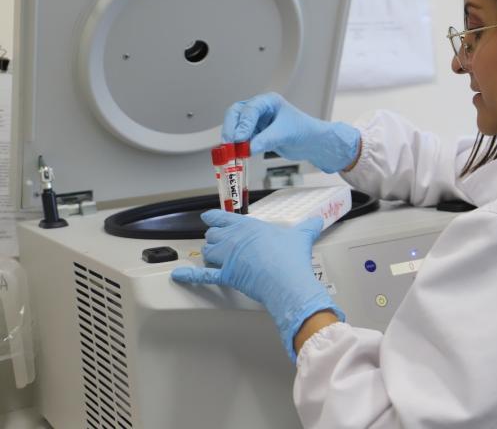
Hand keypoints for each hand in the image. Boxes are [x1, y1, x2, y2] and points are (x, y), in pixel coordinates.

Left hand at [171, 210, 344, 360]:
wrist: (287, 279)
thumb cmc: (290, 257)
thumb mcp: (301, 236)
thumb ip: (307, 227)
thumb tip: (317, 221)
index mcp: (247, 226)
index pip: (223, 217)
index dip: (214, 217)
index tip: (210, 217)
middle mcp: (233, 239)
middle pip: (213, 235)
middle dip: (215, 238)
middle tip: (220, 241)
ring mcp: (227, 258)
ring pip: (207, 252)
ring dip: (209, 254)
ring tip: (214, 257)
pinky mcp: (225, 276)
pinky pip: (203, 275)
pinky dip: (189, 275)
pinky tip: (179, 275)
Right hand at [221, 93, 359, 172]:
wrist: (313, 143)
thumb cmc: (305, 131)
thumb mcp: (285, 134)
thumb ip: (266, 139)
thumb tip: (247, 148)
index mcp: (268, 101)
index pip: (249, 109)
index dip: (242, 124)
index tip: (239, 139)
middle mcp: (260, 109)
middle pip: (236, 114)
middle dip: (231, 129)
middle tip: (229, 144)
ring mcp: (257, 122)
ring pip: (236, 127)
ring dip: (232, 139)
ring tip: (232, 152)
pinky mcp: (256, 134)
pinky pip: (242, 139)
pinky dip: (238, 147)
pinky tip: (239, 155)